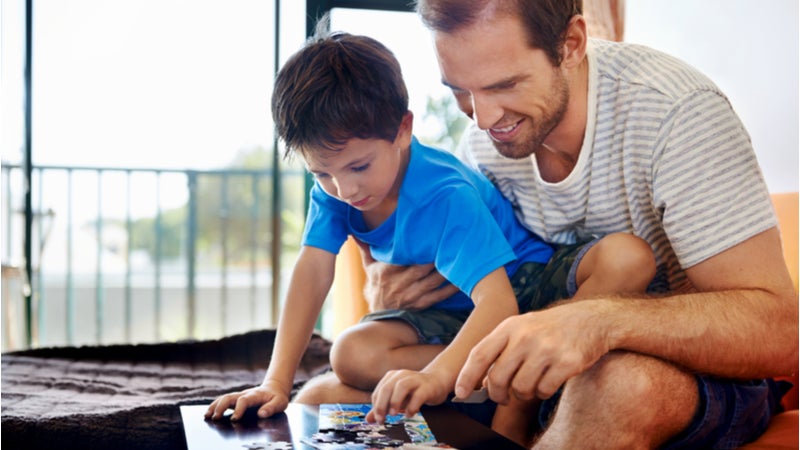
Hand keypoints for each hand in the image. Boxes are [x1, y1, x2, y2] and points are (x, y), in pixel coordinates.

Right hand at [204, 380, 289, 420]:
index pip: (244, 400)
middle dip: (221, 407)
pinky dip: (214, 406)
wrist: (274, 389)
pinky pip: (223, 401)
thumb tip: (261, 414)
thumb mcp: (280, 402)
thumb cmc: (277, 398)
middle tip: (215, 418)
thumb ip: (272, 408)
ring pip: (224, 398)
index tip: (234, 419)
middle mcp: (244, 394)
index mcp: (255, 395)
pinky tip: (208, 414)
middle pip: (229, 397)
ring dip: (215, 406)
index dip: (238, 409)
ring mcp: (239, 396)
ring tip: (207, 416)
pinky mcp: (236, 400)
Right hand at [356, 239, 458, 310]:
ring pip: (432, 282)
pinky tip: (461, 280)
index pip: (403, 258)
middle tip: (451, 242)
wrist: (378, 317)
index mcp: (386, 272)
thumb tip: (355, 232)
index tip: (430, 236)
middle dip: (436, 257)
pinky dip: (450, 289)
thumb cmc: (376, 287)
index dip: (418, 249)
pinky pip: (438, 297)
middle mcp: (399, 284)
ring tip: (460, 258)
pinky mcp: (421, 305)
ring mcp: (411, 296)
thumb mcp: (369, 267)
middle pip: (421, 269)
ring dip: (446, 271)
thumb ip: (366, 248)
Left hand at [366, 369, 450, 423]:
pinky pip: (418, 395)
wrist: (437, 381)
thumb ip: (383, 407)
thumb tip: (368, 419)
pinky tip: (409, 414)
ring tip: (393, 414)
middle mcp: (402, 375)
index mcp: (392, 377)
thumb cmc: (415, 390)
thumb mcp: (397, 398)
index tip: (377, 419)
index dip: (376, 406)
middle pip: (387, 387)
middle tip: (381, 419)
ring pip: (402, 386)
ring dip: (395, 401)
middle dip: (381, 404)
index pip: (379, 391)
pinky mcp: (427, 387)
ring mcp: (415, 379)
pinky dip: (412, 406)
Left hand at [455, 302, 610, 403]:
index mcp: (510, 326)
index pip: (480, 354)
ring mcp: (547, 349)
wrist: (591, 319)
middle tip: (503, 397)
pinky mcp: (567, 362)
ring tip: (531, 383)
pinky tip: (548, 380)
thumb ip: (499, 351)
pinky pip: (543, 391)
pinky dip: (543, 392)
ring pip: (520, 389)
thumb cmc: (549, 329)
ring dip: (523, 393)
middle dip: (497, 394)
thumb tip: (480, 382)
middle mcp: (526, 336)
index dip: (466, 376)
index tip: (460, 392)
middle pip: (497, 378)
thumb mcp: (521, 329)